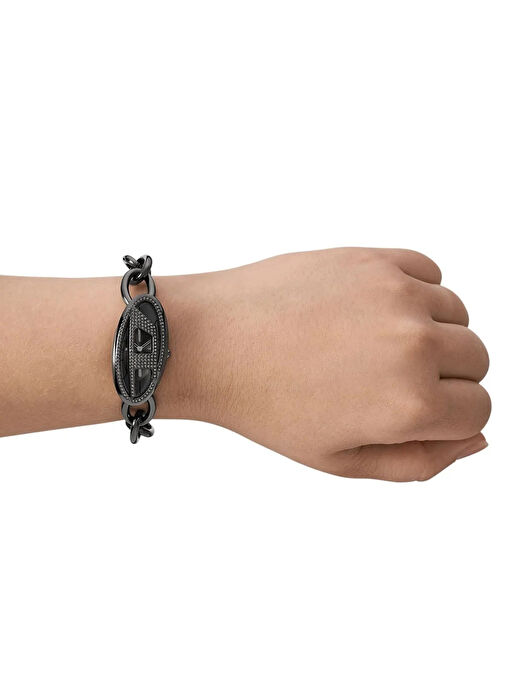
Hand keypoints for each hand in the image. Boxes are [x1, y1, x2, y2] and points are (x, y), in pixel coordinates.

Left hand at [163, 248, 490, 480]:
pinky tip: (374, 311)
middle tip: (389, 381)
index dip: (449, 418)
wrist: (211, 341)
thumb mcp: (342, 460)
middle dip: (445, 377)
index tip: (412, 412)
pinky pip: (430, 273)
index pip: (478, 411)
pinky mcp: (374, 258)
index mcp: (410, 405)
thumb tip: (474, 439)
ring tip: (374, 346)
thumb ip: (421, 462)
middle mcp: (415, 345)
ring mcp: (396, 294)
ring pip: (457, 315)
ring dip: (432, 333)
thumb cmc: (266, 404)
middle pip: (477, 360)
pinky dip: (416, 292)